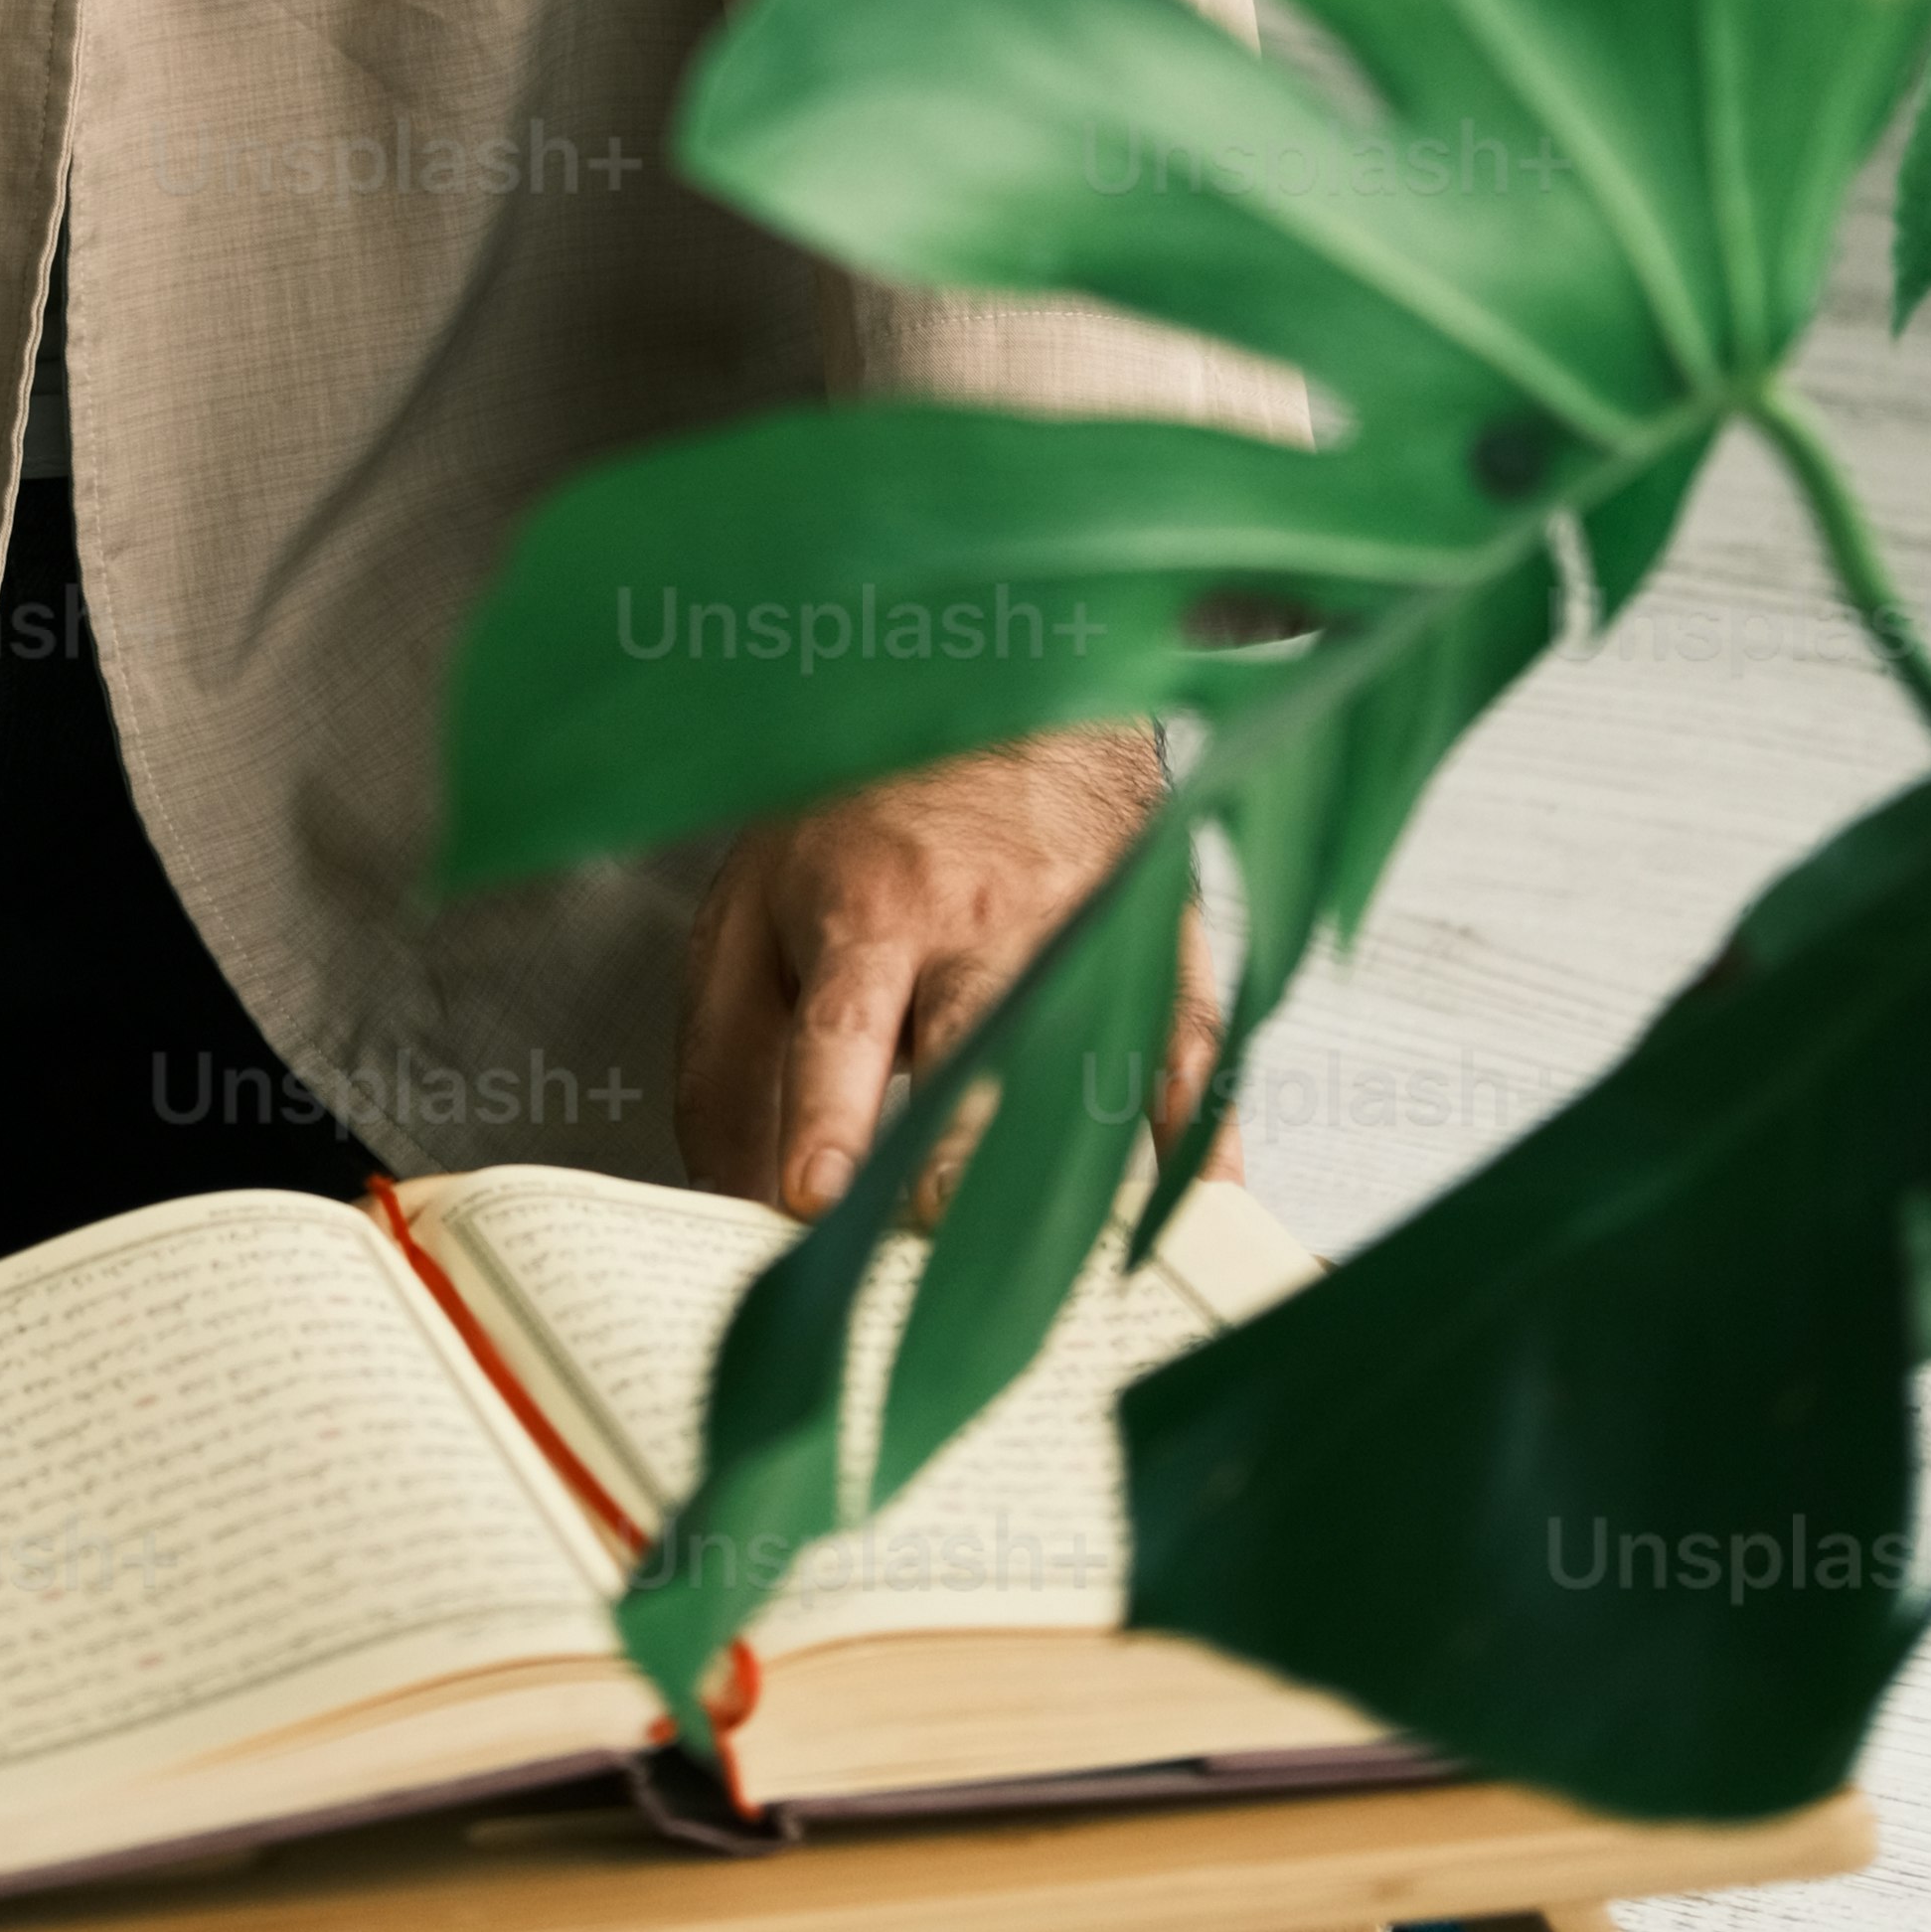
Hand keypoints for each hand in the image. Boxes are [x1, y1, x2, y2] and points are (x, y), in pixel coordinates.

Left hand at [675, 734, 1234, 1225]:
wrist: (999, 678)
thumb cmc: (862, 815)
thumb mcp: (753, 907)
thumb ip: (731, 1061)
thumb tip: (734, 1204)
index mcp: (869, 910)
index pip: (843, 1025)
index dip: (829, 1112)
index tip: (817, 1195)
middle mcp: (980, 923)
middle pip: (974, 1046)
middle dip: (955, 1147)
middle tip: (934, 1230)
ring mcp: (1081, 928)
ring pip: (1083, 1052)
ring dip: (1069, 1152)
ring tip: (1057, 1253)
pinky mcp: (1157, 936)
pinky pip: (1188, 1033)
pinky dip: (1199, 1119)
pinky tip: (1197, 1194)